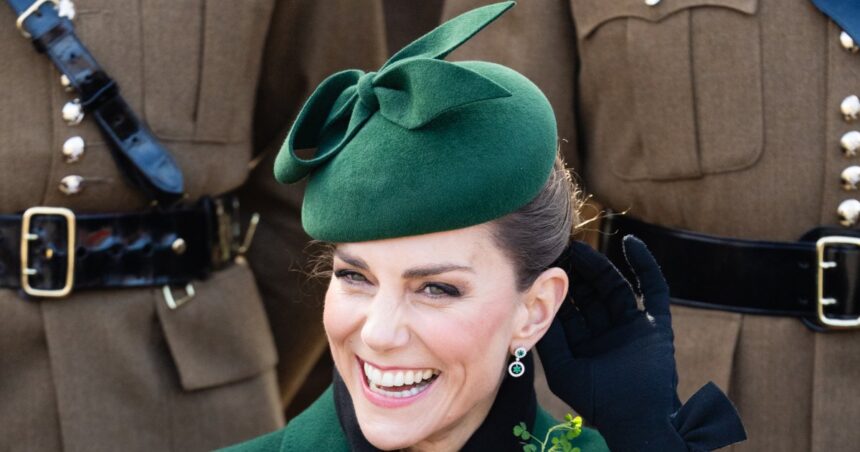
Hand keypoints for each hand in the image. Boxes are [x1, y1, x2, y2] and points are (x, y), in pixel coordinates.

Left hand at [537, 236, 744, 450]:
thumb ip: (549, 340)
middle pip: (591, 292)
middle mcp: (607, 331)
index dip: (558, 286)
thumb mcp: (562, 369)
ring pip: (615, 287)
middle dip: (576, 271)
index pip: (570, 306)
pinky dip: (645, 265)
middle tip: (560, 248)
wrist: (634, 418)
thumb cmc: (595, 401)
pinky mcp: (656, 325)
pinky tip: (631, 244)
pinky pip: (654, 290)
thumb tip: (530, 308)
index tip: (544, 263)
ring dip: (600, 266)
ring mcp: (632, 327)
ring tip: (580, 248)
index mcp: (585, 342)